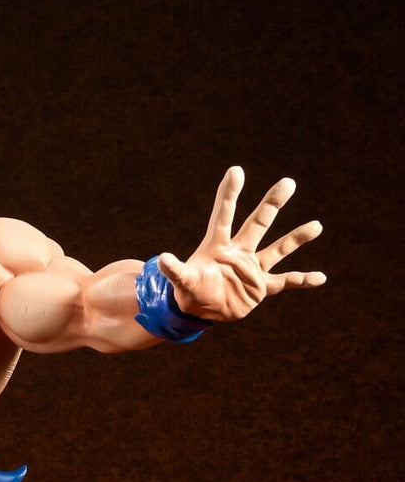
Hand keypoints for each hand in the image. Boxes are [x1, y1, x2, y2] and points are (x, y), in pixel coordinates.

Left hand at [158, 167, 325, 321]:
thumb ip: (175, 270)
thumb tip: (162, 259)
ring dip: (296, 238)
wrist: (201, 310)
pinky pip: (285, 281)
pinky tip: (320, 278)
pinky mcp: (260, 286)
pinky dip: (301, 280)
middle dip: (271, 205)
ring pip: (277, 249)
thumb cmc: (190, 290)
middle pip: (257, 223)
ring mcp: (252, 268)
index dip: (229, 194)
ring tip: (317, 226)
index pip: (224, 215)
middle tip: (288, 182)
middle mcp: (239, 252)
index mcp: (218, 246)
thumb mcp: (182, 281)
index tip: (235, 171)